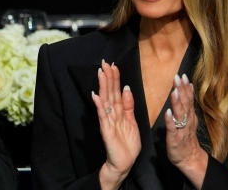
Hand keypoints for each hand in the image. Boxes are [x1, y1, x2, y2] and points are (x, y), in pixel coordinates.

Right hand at [91, 60, 140, 189]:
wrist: (124, 163)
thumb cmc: (127, 144)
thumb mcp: (132, 121)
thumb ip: (129, 106)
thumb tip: (126, 88)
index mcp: (119, 111)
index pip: (116, 91)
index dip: (115, 79)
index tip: (113, 66)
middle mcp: (112, 114)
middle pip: (110, 93)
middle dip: (108, 78)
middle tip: (105, 63)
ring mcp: (108, 121)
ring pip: (105, 101)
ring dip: (103, 87)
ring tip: (101, 74)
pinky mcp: (106, 130)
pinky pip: (102, 116)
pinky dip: (99, 106)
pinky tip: (96, 96)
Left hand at [165, 74, 207, 188]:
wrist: (189, 158)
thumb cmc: (186, 138)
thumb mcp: (189, 119)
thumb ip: (187, 104)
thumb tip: (187, 87)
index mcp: (189, 116)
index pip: (188, 99)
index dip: (186, 87)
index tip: (183, 75)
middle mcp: (187, 121)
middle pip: (185, 103)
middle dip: (181, 90)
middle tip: (178, 77)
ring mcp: (181, 129)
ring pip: (180, 114)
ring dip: (177, 102)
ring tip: (174, 91)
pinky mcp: (174, 138)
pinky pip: (172, 128)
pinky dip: (170, 120)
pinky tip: (168, 112)